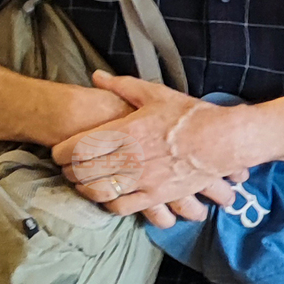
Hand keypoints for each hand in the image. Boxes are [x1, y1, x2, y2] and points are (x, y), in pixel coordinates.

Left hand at [53, 71, 250, 218]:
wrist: (223, 141)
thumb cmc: (191, 116)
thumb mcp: (157, 94)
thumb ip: (123, 86)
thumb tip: (97, 77)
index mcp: (125, 131)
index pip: (76, 148)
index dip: (61, 152)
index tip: (60, 151)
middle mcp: (129, 158)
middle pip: (81, 172)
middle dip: (69, 171)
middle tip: (68, 168)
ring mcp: (142, 180)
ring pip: (97, 192)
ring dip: (86, 189)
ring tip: (86, 183)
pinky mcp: (156, 196)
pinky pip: (122, 207)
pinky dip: (109, 204)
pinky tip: (110, 197)